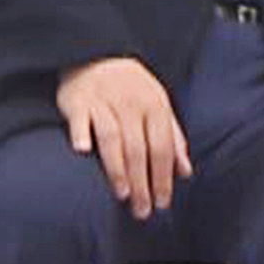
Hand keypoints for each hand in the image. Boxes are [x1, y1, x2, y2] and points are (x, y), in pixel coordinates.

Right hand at [57, 55, 188, 218]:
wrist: (97, 53)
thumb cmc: (132, 87)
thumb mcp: (159, 106)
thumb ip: (173, 138)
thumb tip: (185, 172)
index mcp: (155, 106)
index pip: (163, 148)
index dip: (164, 178)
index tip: (162, 204)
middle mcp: (131, 104)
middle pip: (139, 149)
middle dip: (143, 183)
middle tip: (142, 211)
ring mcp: (103, 102)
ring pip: (113, 138)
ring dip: (117, 167)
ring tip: (122, 195)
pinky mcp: (78, 101)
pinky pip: (80, 119)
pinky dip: (81, 133)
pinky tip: (83, 151)